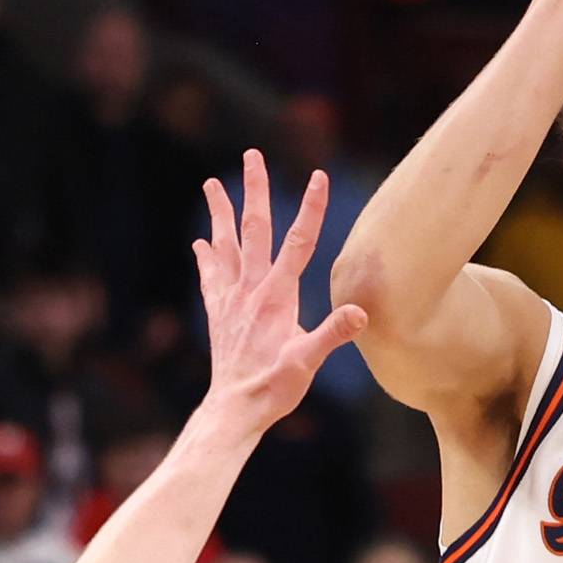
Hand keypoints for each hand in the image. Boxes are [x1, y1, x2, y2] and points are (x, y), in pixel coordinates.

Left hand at [189, 152, 369, 435]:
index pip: (298, 242)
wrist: (234, 407)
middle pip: (254, 229)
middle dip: (255, 190)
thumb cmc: (275, 387)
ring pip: (226, 244)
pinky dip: (207, 256)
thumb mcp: (309, 362)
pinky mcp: (219, 312)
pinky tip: (202, 242)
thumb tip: (361, 312)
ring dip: (220, 212)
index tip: (318, 175)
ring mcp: (231, 298)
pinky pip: (211, 276)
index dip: (310, 208)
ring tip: (212, 183)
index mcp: (277, 295)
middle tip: (252, 155)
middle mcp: (251, 289)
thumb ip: (333, 333)